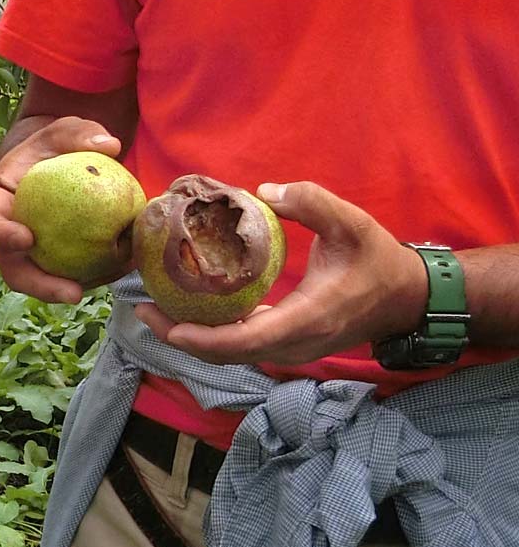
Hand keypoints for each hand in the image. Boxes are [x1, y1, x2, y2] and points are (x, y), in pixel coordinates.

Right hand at [0, 116, 124, 303]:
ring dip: (73, 291)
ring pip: (45, 280)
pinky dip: (96, 276)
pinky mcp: (57, 260)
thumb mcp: (63, 130)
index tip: (27, 238)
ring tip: (107, 285)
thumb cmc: (56, 144)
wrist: (61, 161)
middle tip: (72, 293)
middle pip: (14, 269)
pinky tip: (123, 270)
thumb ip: (80, 132)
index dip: (0, 236)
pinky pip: (72, 273)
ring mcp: (33, 253)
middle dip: (39, 286)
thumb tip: (110, 145)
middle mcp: (9, 236)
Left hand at [136, 182, 428, 365]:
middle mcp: (293, 345)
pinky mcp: (286, 346)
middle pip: (226, 354)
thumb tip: (263, 192)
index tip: (167, 324)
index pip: (244, 341)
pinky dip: (211, 333)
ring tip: (153, 309)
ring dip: (191, 336)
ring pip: (230, 353)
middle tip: (142, 309)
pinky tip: (186, 309)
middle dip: (180, 337)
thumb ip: (311, 203)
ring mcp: (290, 351)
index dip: (202, 338)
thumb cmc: (378, 260)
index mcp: (306, 319)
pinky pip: (241, 345)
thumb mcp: (352, 222)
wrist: (405, 299)